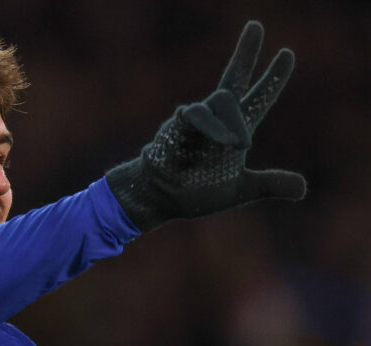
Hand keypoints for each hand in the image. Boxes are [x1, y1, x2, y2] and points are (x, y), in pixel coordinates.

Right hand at [105, 21, 306, 231]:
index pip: (257, 97)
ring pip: (222, 101)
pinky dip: (212, 127)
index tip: (287, 54)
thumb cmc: (197, 191)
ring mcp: (196, 120)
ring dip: (233, 123)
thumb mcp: (242, 190)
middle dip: (245, 52)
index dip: (272, 77)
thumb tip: (302, 189)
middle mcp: (216, 119)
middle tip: (256, 25)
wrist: (164, 199)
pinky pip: (196, 116)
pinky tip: (223, 140)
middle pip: (233, 78)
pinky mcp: (177, 127)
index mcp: (235, 129)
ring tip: (239, 146)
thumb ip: (271, 184)